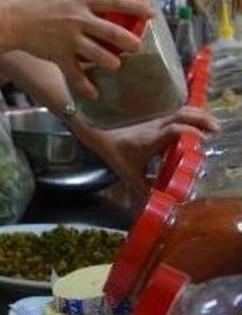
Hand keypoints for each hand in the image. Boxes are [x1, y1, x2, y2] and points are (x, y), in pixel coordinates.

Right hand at [3, 0, 154, 99]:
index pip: (115, 1)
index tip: (152, 13)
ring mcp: (69, 39)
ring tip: (116, 65)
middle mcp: (78, 19)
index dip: (137, 6)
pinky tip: (94, 94)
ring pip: (100, 54)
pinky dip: (85, 86)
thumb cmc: (24, 0)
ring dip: (112, 62)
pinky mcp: (58, 55)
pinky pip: (76, 74)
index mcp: (79, 0)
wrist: (5, 21)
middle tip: (138, 46)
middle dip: (130, 40)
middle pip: (113, 31)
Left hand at [75, 106, 218, 188]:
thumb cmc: (115, 154)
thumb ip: (145, 189)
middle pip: (180, 115)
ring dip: (197, 115)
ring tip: (212, 126)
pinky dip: (190, 116)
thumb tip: (162, 203)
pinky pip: (175, 114)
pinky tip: (198, 124)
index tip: (203, 140)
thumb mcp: (129, 174)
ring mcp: (155, 122)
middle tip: (215, 129)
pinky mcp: (155, 120)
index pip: (173, 130)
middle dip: (201, 119)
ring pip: (179, 111)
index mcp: (150, 140)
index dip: (189, 132)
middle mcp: (155, 128)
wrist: (99, 134)